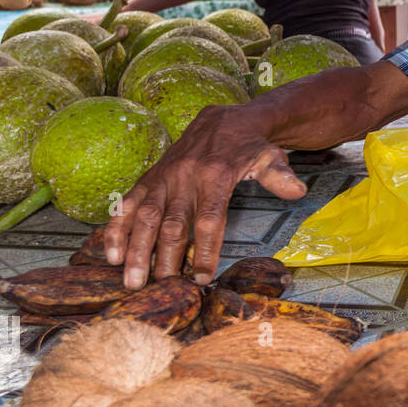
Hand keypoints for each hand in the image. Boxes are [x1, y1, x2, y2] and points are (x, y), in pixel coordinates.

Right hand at [103, 105, 307, 288]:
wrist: (224, 119)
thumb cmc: (249, 146)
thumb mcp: (270, 156)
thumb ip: (280, 175)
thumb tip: (297, 190)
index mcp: (216, 176)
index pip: (209, 219)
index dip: (206, 249)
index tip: (202, 277)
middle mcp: (185, 177)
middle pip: (172, 223)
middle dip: (165, 258)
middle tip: (161, 287)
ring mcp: (164, 178)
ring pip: (144, 216)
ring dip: (136, 250)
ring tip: (131, 280)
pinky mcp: (150, 177)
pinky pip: (127, 202)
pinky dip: (116, 227)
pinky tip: (110, 252)